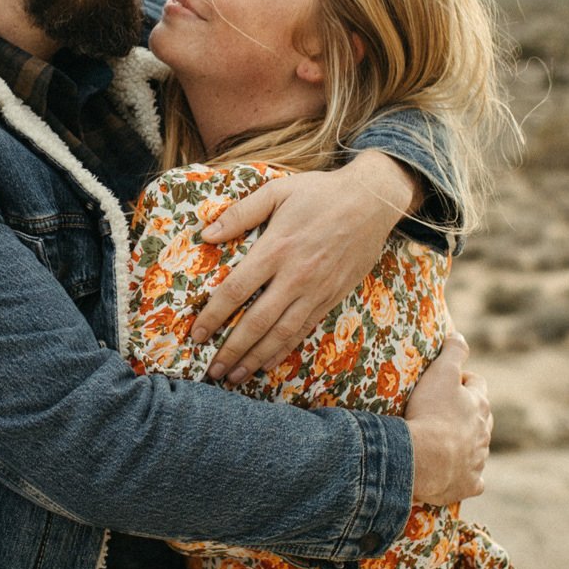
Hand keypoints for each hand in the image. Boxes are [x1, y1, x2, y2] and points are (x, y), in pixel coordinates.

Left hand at [190, 152, 419, 381]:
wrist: (373, 201)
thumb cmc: (321, 193)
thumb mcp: (277, 191)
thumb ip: (241, 213)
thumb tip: (206, 234)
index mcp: (276, 249)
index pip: (236, 290)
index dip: (213, 316)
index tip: (196, 334)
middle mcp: (295, 276)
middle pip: (257, 322)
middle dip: (231, 350)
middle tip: (212, 370)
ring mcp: (316, 290)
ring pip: (281, 334)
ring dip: (255, 358)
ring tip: (234, 377)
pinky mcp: (332, 298)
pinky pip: (304, 330)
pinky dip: (284, 350)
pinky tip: (267, 364)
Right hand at [405, 332, 489, 504]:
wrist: (424, 458)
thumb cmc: (431, 413)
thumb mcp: (441, 373)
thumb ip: (454, 351)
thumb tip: (459, 334)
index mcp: (479, 404)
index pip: (478, 385)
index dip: (465, 380)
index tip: (450, 382)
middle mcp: (483, 432)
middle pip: (482, 418)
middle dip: (470, 414)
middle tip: (447, 413)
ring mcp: (478, 460)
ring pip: (479, 449)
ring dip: (467, 444)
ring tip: (445, 443)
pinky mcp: (469, 484)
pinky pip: (474, 481)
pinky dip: (467, 477)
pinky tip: (456, 476)